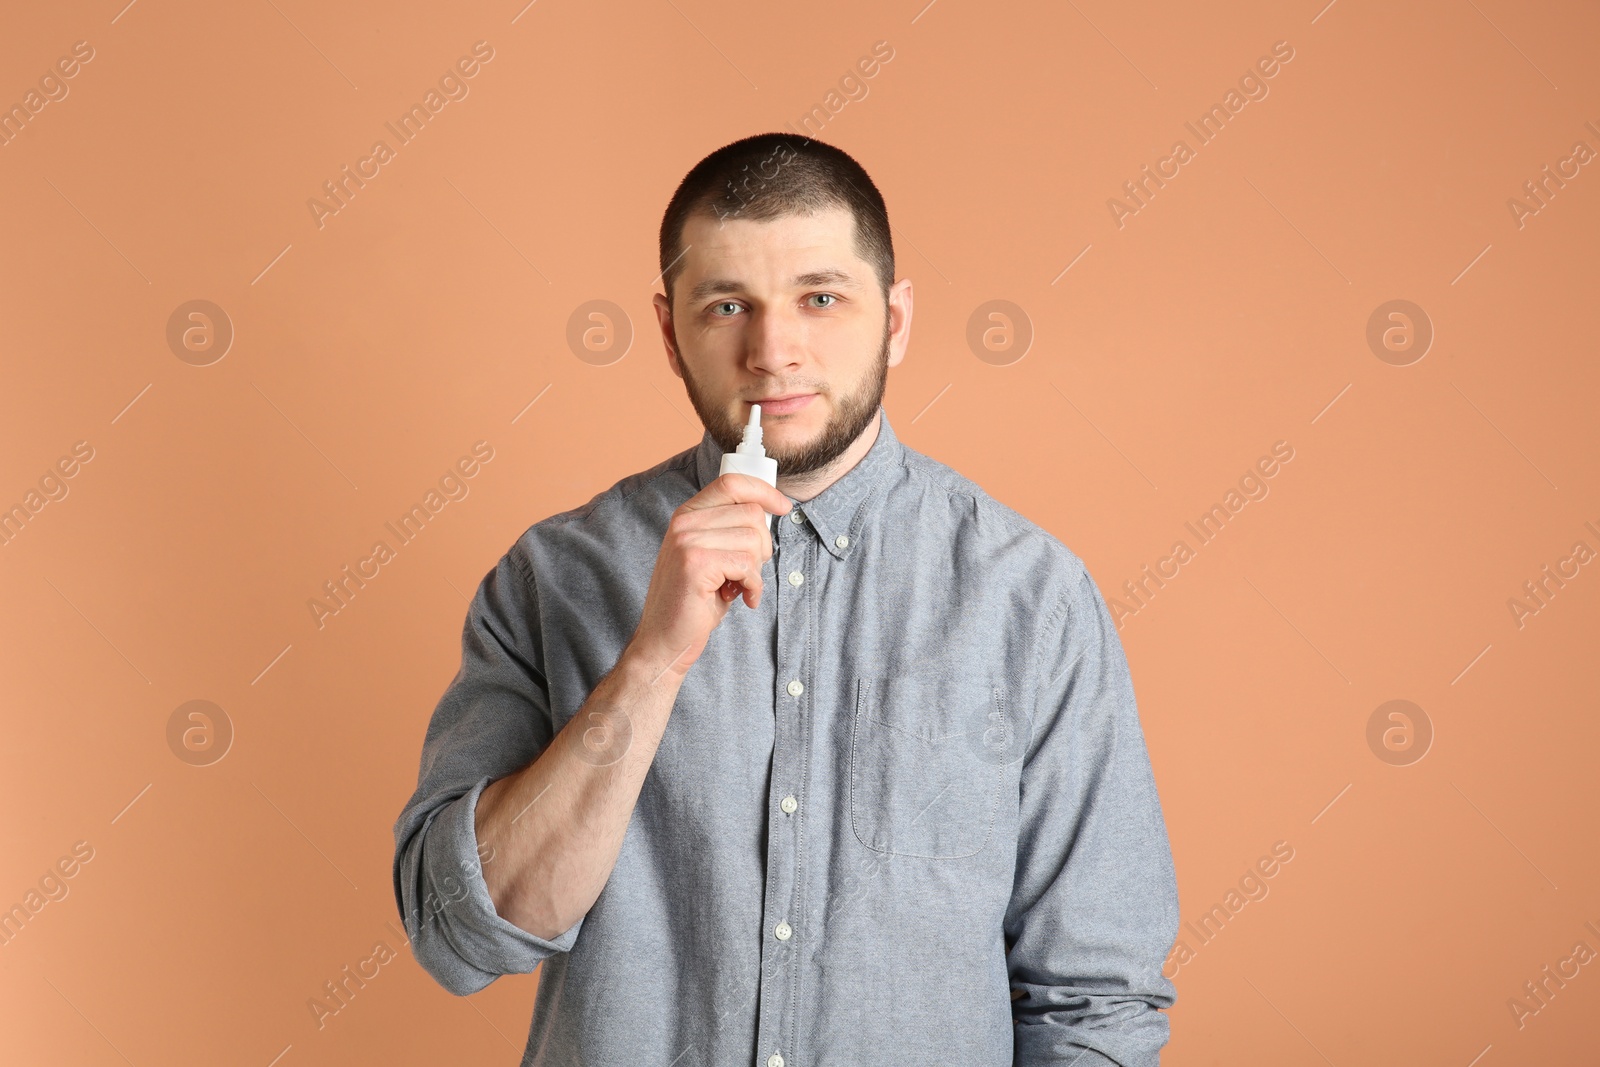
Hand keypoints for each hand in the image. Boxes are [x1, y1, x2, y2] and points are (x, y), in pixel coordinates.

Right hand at [627, 473, 791, 679]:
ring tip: (738, 586)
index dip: (764, 491)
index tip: (783, 507)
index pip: (732, 482)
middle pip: (751, 513)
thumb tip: (770, 510)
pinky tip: (740, 598)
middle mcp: (684, 522)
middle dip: (762, 545)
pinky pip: (747, 564)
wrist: (665, 639)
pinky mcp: (696, 563)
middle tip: (747, 571)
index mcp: (688, 515)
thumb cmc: (694, 601)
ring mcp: (687, 540)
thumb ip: (729, 530)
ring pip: (752, 539)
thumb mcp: (710, 556)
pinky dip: (752, 585)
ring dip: (756, 569)